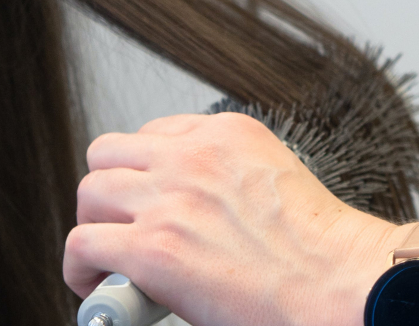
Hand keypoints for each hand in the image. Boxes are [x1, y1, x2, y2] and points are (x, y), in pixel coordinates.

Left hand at [64, 112, 412, 325]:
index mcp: (227, 134)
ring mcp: (169, 200)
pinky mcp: (152, 248)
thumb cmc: (319, 248)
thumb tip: (195, 208)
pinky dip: (81, 269)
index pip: (153, 132)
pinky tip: (100, 285)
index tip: (148, 199)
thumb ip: (228, 177)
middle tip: (123, 226)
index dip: (142, 172)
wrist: (336, 282)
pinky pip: (82, 245)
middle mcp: (193, 156)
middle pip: (108, 155)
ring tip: (110, 258)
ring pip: (88, 194)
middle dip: (110, 193)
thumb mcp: (276, 178)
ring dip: (94, 226)